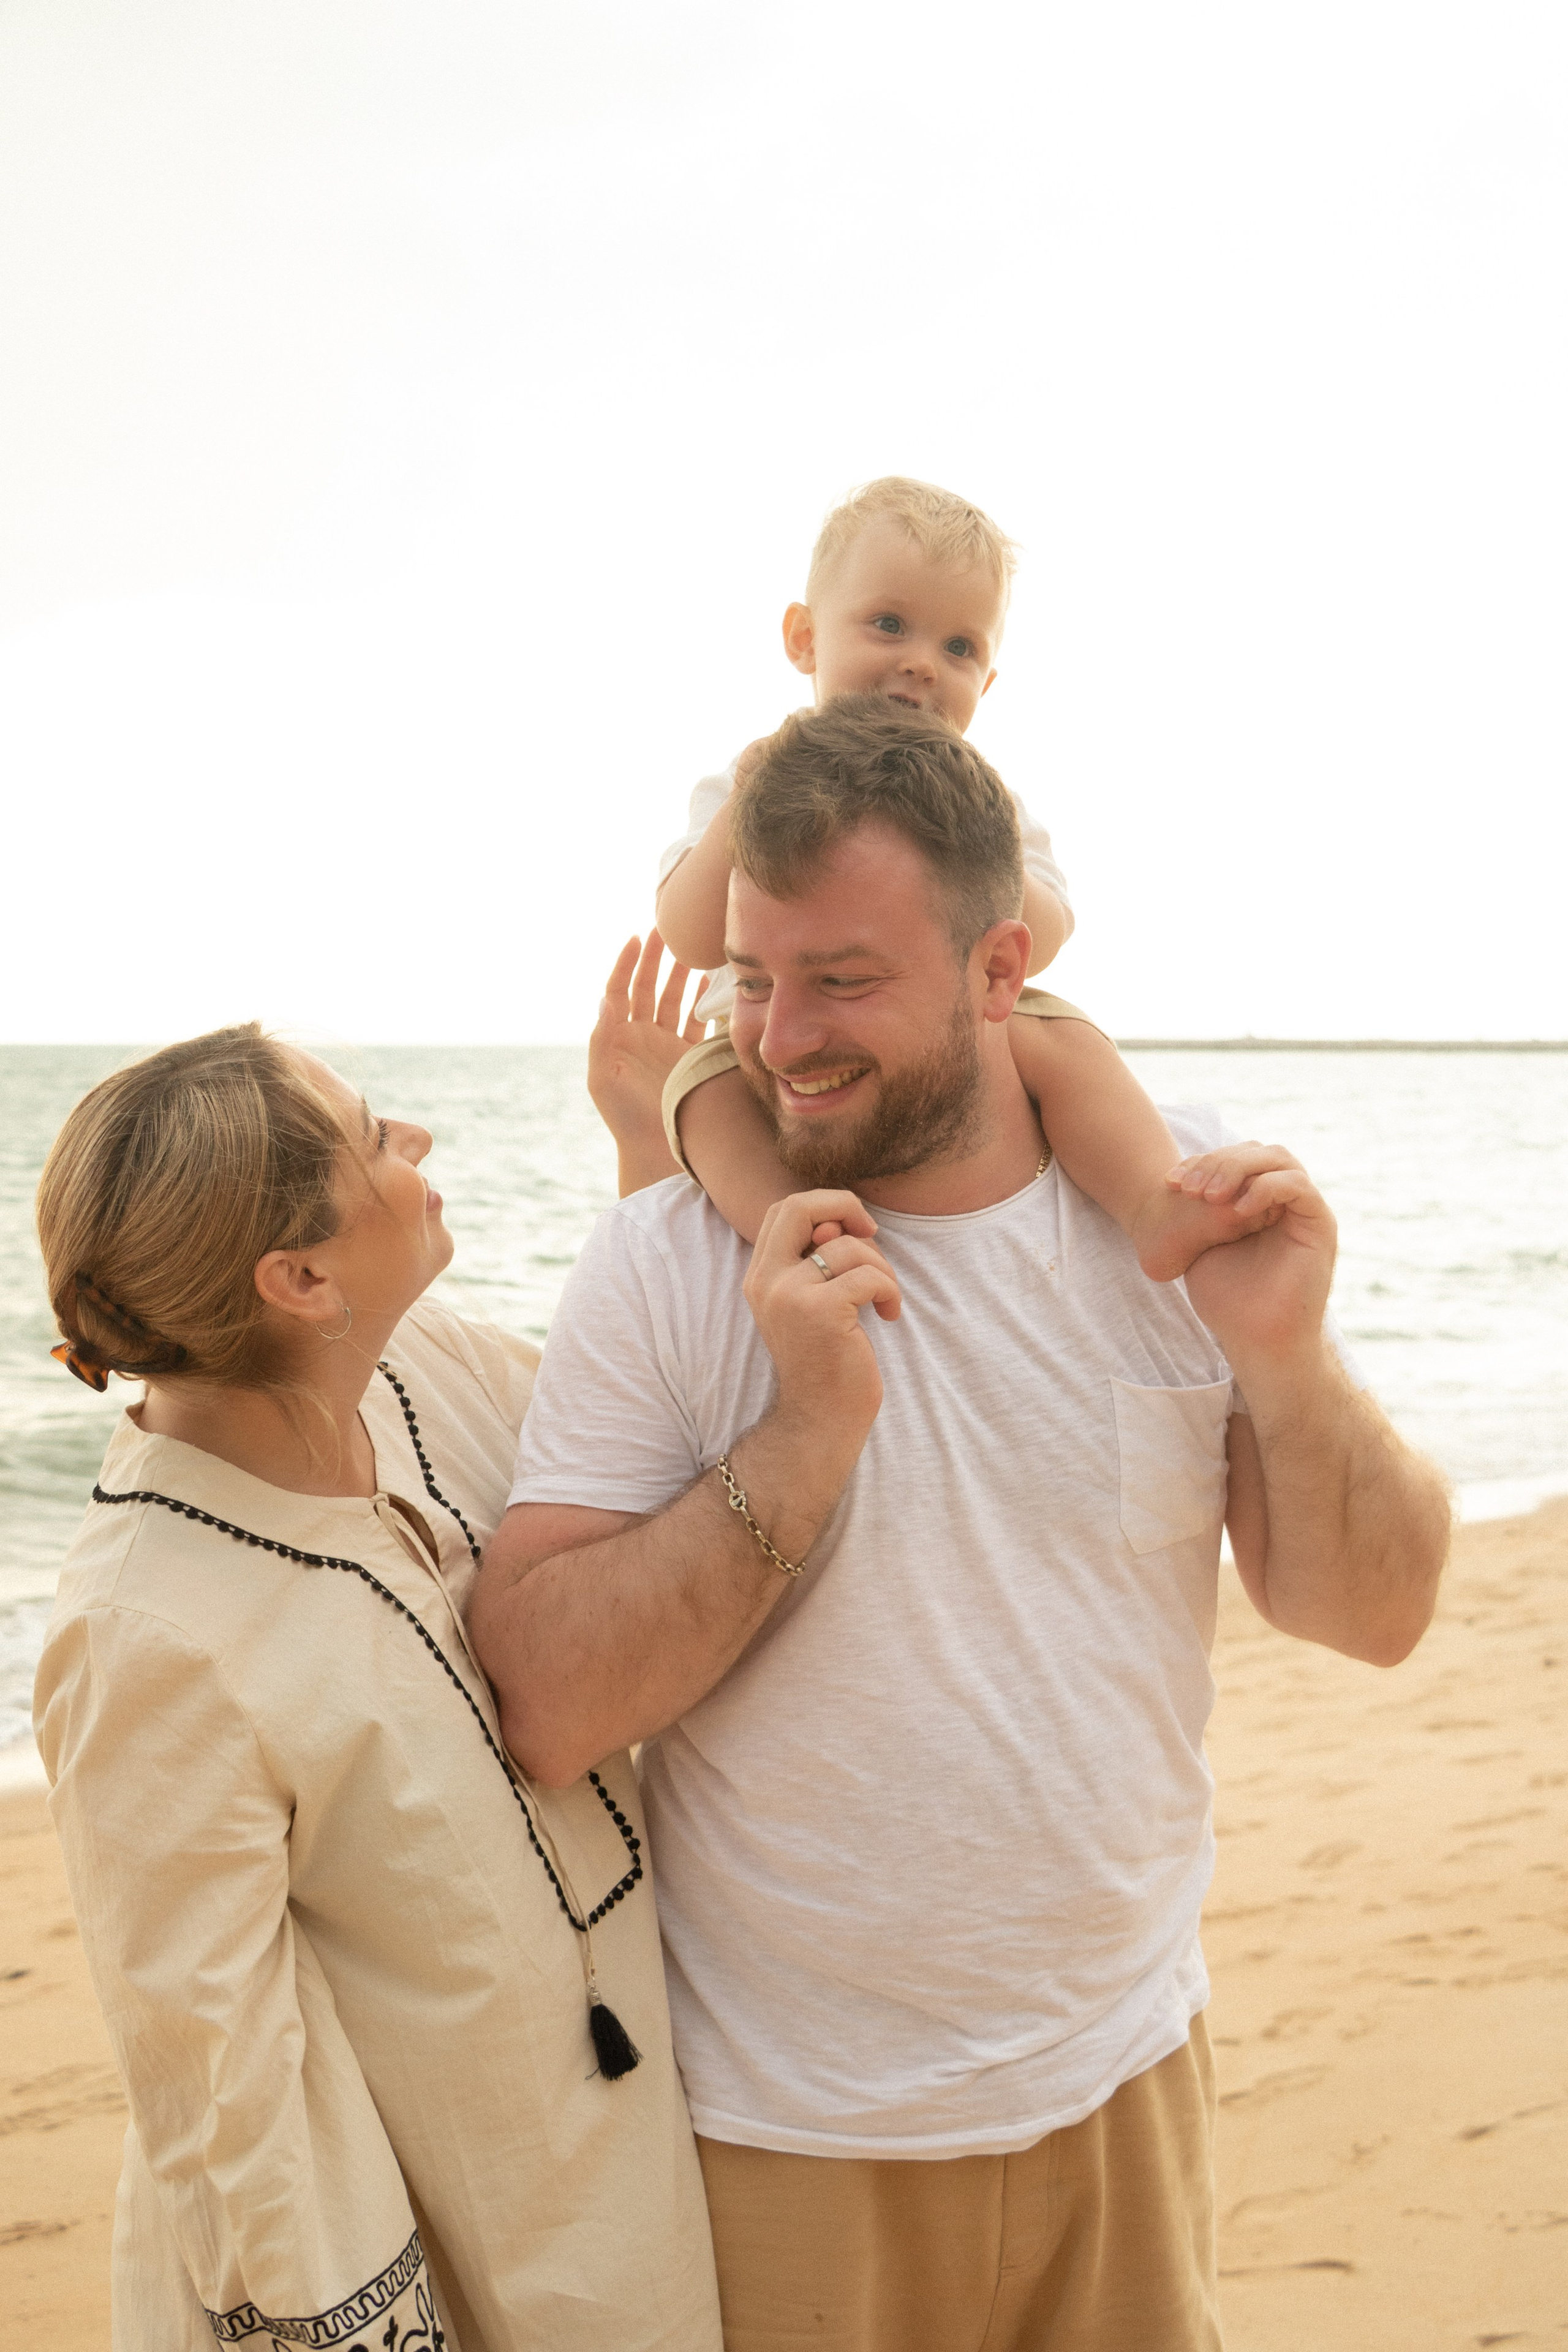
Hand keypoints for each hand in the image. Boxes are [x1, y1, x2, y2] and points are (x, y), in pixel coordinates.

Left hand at [587, 933, 705, 1186]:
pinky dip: (705, 1002)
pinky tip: (712, 984)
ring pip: (674, 999)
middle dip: (656, 958)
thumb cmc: (623, 1116)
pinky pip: (697, 1021)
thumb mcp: (603, 1078)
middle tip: (667, 929)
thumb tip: (606, 997)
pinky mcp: (689, 1056)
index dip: (626, 963)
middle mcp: (641, 1036)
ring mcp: (666, 1045)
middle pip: (647, 987)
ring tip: (693, 950)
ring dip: (682, 975)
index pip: (619, 989)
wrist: (654, 1148)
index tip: (637, 938)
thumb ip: (602, 1037)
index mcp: (617, 1036)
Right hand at [744, 1190, 900, 1451]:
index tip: (855, 1228)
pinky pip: (870, 1276)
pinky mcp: (822, 1312)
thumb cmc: (825, 1362)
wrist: (819, 1420)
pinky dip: (889, 1291)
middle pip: (801, 1207)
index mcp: (761, 1276)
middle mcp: (767, 1281)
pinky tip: (889, 1315)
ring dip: (881, 1267)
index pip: (784, 1209)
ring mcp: (790, 1295)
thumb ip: (818, 1260)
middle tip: (873, 1234)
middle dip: (847, 1206)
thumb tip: (839, 1221)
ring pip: (848, 1246)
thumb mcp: (812, 1303)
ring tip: (884, 1298)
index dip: (825, 1204)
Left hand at [1176, 1144, 1336, 1370]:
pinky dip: (1265, 1188)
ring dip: (1238, 1170)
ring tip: (1209, 1196)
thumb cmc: (1228, 1302)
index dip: (1202, 1162)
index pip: (1236, 1158)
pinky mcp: (1320, 1224)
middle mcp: (1284, 1201)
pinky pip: (1297, 1186)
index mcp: (1258, 1203)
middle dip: (1217, 1162)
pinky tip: (1234, 1210)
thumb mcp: (1203, 1245)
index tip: (1170, 1182)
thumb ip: (1202, 1210)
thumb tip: (1185, 1179)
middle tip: (1189, 1188)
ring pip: (1278, 1159)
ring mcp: (1304, 1210)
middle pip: (1256, 1151)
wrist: (1256, 1340)